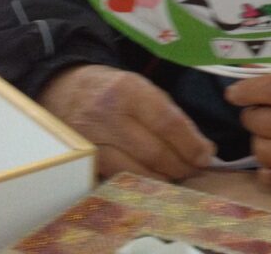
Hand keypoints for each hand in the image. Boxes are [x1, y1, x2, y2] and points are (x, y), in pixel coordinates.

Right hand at [38, 64, 215, 180]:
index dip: (191, 144)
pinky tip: (153, 181)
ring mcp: (91, 141)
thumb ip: (170, 115)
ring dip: (162, 179)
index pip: (167, 123)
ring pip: (135, 172)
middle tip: (196, 169)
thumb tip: (202, 148)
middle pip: (153, 152)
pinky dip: (139, 183)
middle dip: (181, 165)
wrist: (64, 90)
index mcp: (128, 90)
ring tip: (177, 177)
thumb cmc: (113, 89)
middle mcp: (107, 115)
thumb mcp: (142, 88)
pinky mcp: (83, 162)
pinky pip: (117, 179)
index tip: (206, 156)